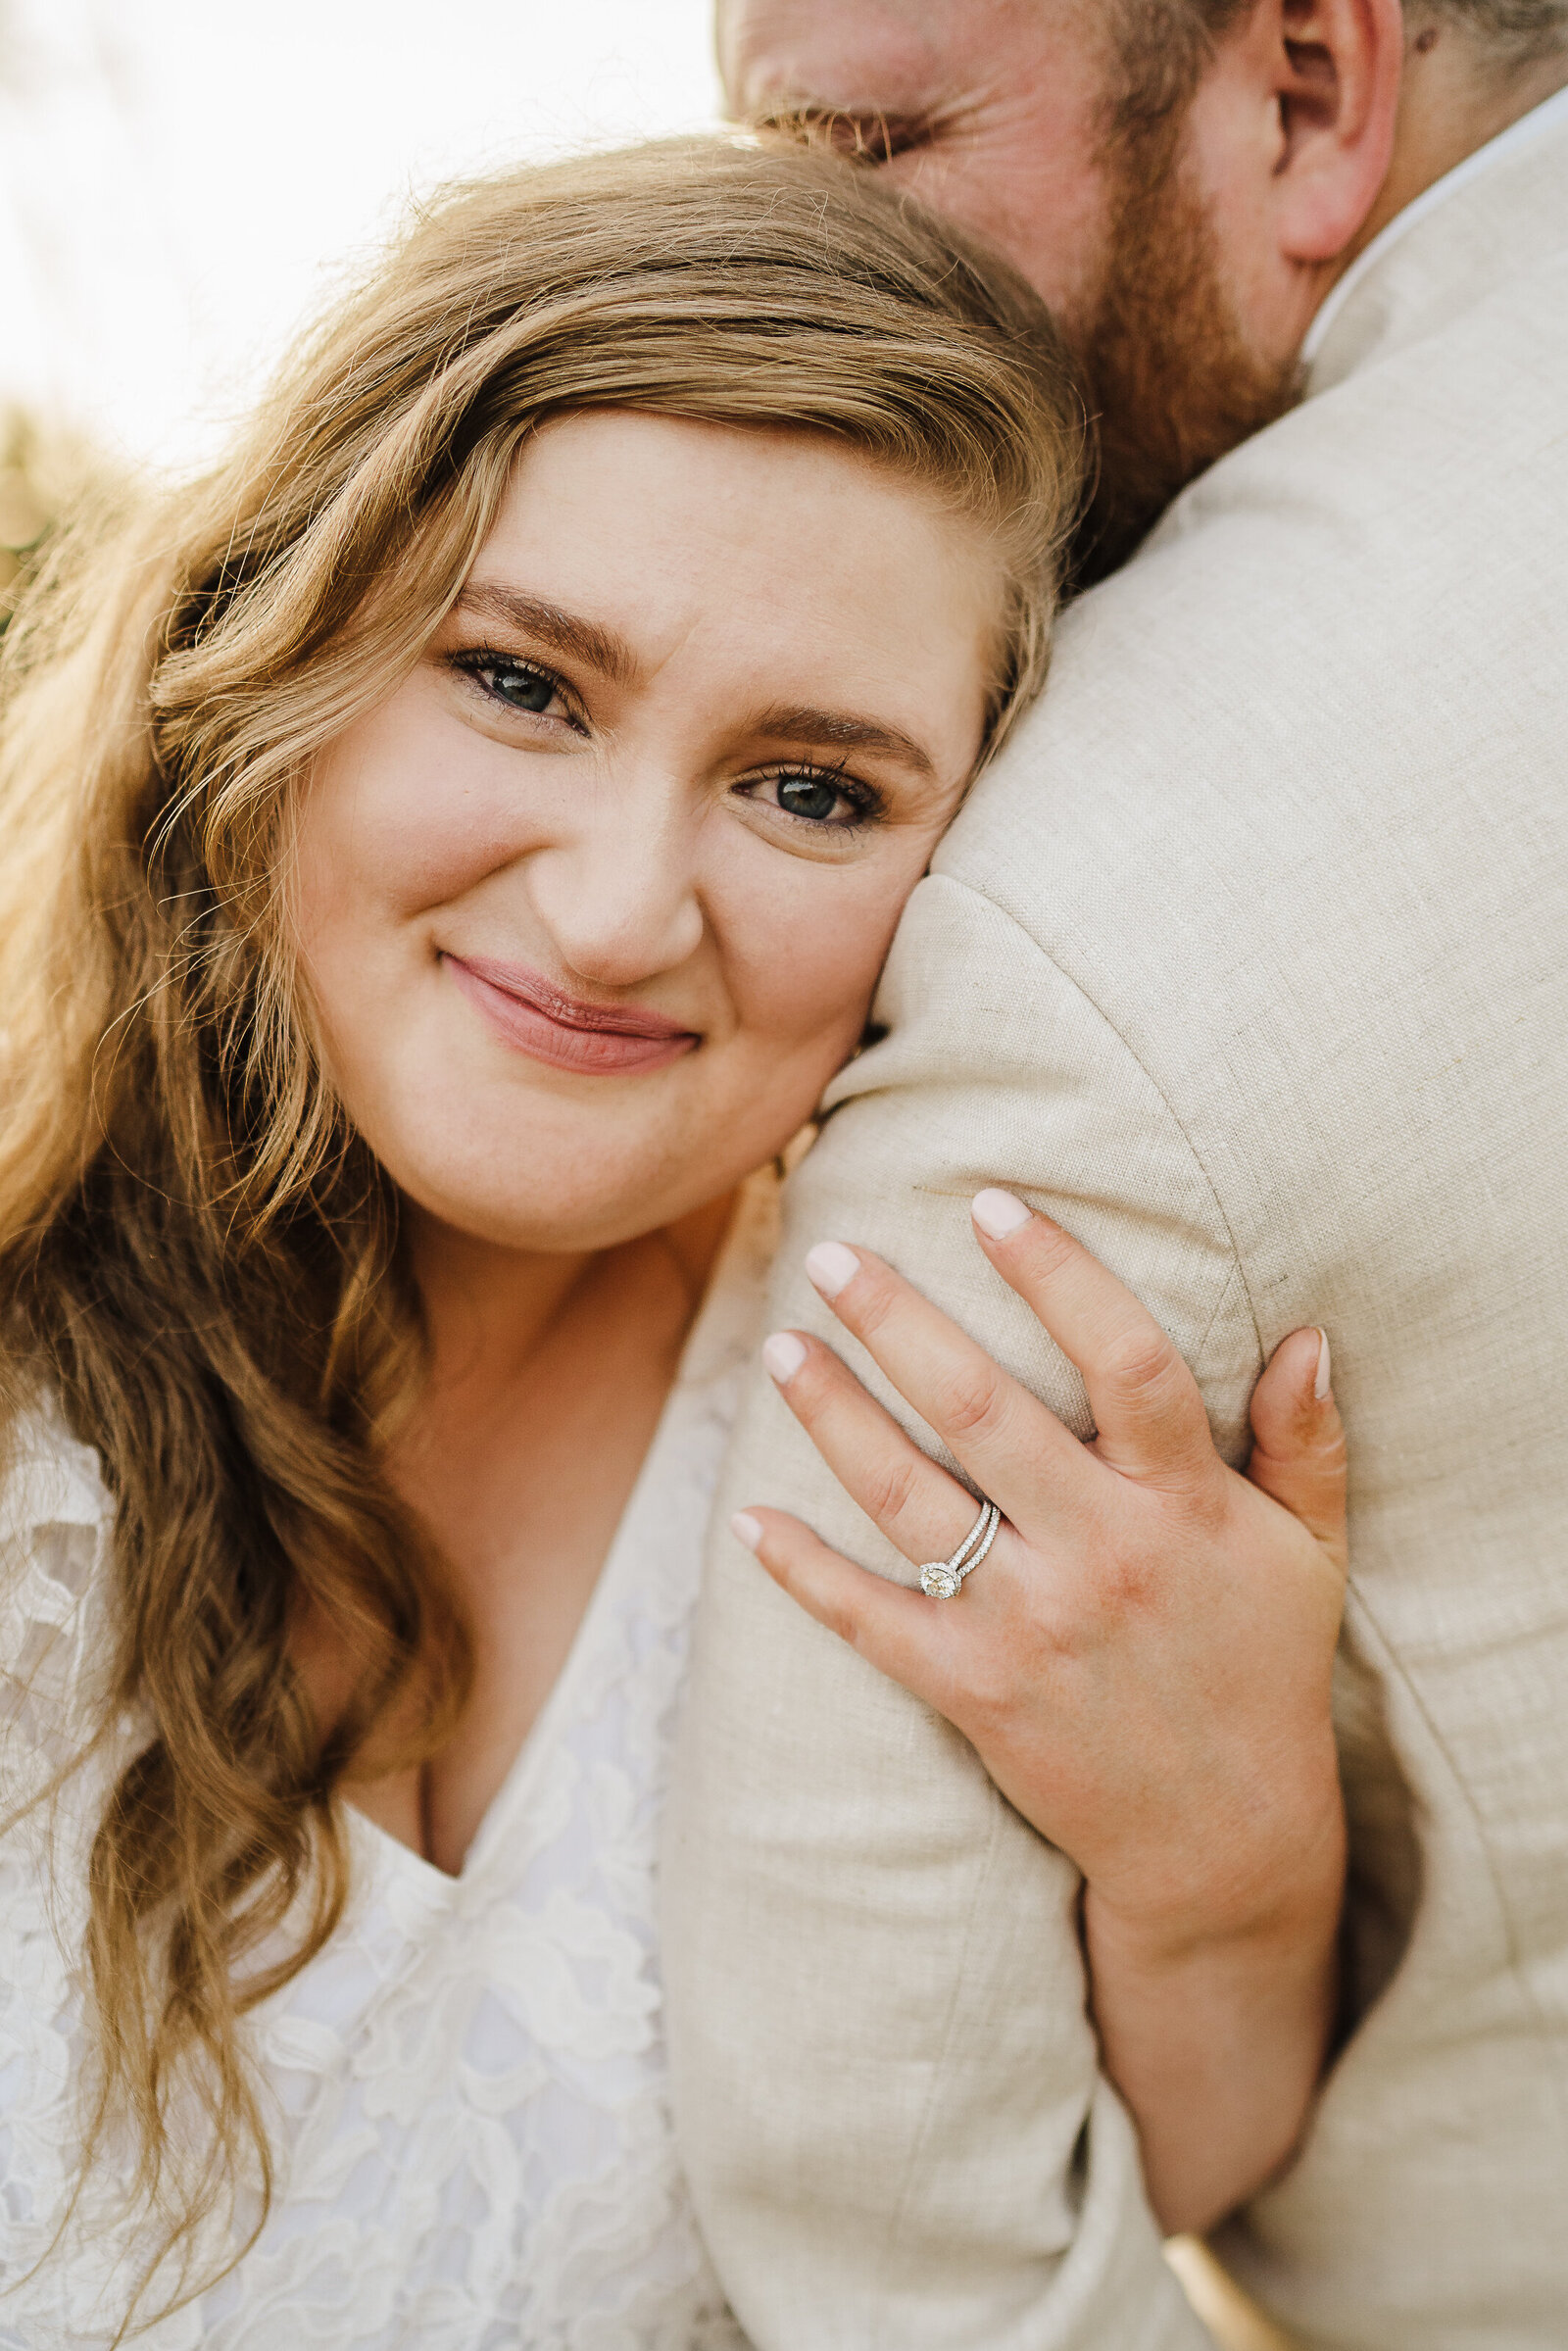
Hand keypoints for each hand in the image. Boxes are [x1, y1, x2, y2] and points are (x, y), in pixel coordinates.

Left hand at [734, 1190, 1347, 2227]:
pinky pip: (873, 1624)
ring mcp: (1031, 1627)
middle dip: (900, 1323)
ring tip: (781, 1349)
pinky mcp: (974, 1693)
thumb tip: (1305, 1334)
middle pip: (985, 1414)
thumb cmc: (1262, 1672)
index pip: (1125, 1360)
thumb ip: (1307, 1442)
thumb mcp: (1307, 1554)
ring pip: (913, 1502)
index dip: (1057, 1273)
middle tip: (829, 1253)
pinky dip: (806, 1574)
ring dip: (836, 1419)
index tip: (988, 1202)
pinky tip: (752, 1519)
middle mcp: (1102, 1556)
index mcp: (1184, 1505)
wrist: (1224, 1840)